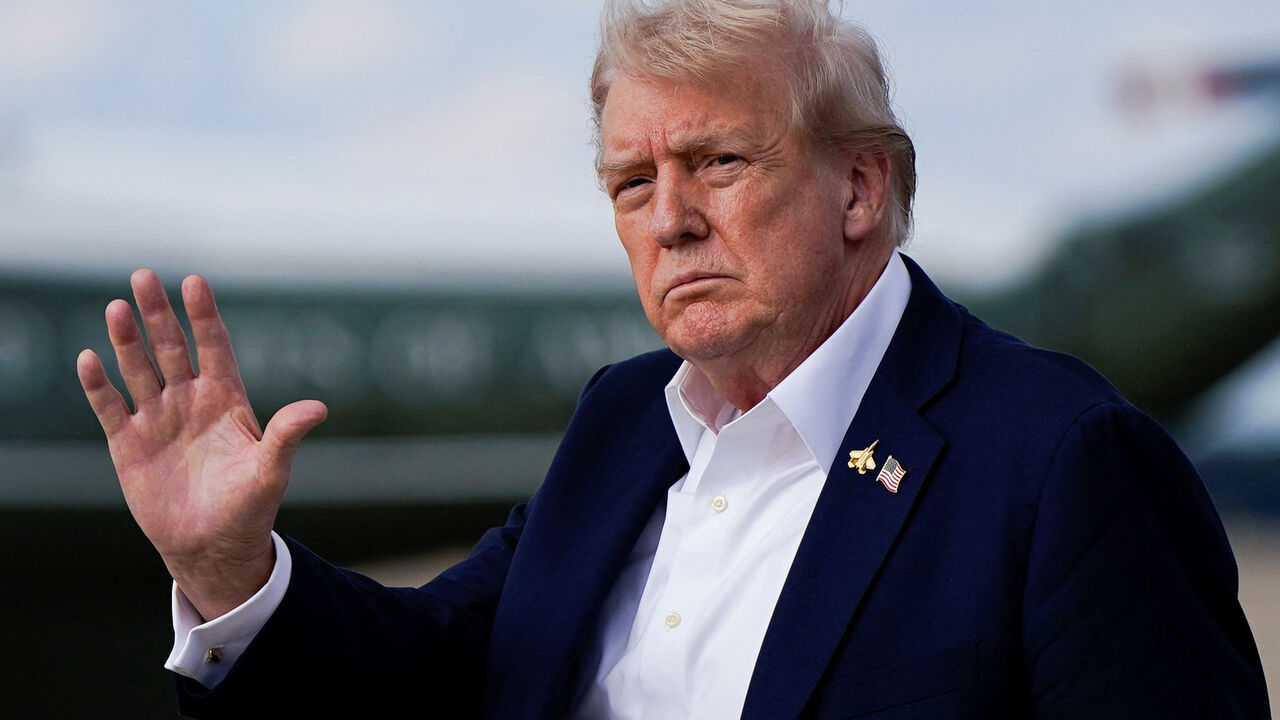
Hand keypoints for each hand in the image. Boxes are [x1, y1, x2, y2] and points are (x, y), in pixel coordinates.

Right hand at [77, 269, 326, 619]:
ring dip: (127, 340)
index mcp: (226, 399)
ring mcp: (158, 420)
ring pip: (139, 369)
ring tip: (118, 307)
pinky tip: (89, 359)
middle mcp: (190, 401)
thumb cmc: (250, 506)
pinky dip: (99, 385)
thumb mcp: (272, 469)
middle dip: (158, 314)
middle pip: (171, 348)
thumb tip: (319, 408)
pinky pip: (111, 408)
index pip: (214, 346)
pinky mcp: (129, 444)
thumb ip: (287, 435)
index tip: (195, 281)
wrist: (213, 545)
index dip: (204, 315)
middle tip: (144, 276)